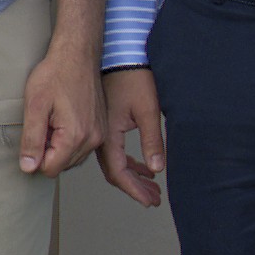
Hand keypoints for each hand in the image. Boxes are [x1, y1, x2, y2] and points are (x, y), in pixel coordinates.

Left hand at [15, 42, 104, 180]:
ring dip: (59, 146)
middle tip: (44, 123)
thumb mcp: (35, 106)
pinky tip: (63, 119)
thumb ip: (31, 140)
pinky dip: (70, 140)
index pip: (50, 169)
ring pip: (72, 158)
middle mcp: (92, 139)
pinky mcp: (101, 128)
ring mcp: (99, 134)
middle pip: (62, 166)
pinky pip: (82, 147)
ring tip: (54, 119)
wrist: (77, 55)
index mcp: (75, 136)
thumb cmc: (55, 74)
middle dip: (48, 151)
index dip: (36, 156)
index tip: (34, 133)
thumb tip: (28, 167)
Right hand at [100, 66, 167, 209]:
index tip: (149, 201)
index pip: (118, 173)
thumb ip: (152, 140)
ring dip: (133, 176)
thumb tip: (156, 168)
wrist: (115, 53)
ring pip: (114, 163)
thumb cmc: (129, 74)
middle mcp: (98, 137)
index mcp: (106, 135)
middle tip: (153, 198)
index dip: (134, 190)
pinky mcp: (102, 124)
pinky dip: (128, 162)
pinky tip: (142, 165)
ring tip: (151, 186)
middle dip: (135, 188)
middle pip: (115, 172)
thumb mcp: (147, 109)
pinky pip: (113, 151)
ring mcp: (98, 131)